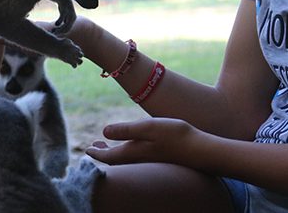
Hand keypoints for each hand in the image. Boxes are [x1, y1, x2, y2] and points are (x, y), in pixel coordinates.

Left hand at [86, 118, 204, 166]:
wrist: (202, 150)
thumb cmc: (175, 136)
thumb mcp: (148, 127)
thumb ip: (126, 130)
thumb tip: (103, 132)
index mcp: (133, 152)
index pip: (108, 157)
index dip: (95, 153)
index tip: (86, 149)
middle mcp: (139, 159)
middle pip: (114, 160)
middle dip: (102, 154)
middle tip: (92, 147)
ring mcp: (149, 159)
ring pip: (124, 159)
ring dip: (113, 152)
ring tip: (105, 145)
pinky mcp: (158, 157)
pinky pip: (135, 157)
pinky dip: (125, 151)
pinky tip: (130, 144)